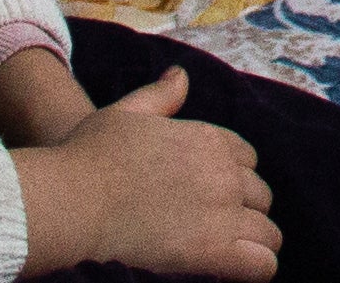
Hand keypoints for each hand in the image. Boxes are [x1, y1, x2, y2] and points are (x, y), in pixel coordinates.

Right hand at [14, 68, 278, 280]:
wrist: (71, 199)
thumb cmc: (90, 156)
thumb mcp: (127, 112)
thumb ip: (161, 96)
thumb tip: (181, 75)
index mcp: (210, 139)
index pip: (247, 160)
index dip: (231, 178)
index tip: (208, 195)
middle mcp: (224, 172)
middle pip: (260, 195)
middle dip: (243, 210)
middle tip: (212, 228)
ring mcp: (222, 211)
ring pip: (267, 232)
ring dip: (252, 241)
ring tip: (227, 253)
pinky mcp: (213, 250)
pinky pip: (262, 264)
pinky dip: (256, 268)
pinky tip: (232, 271)